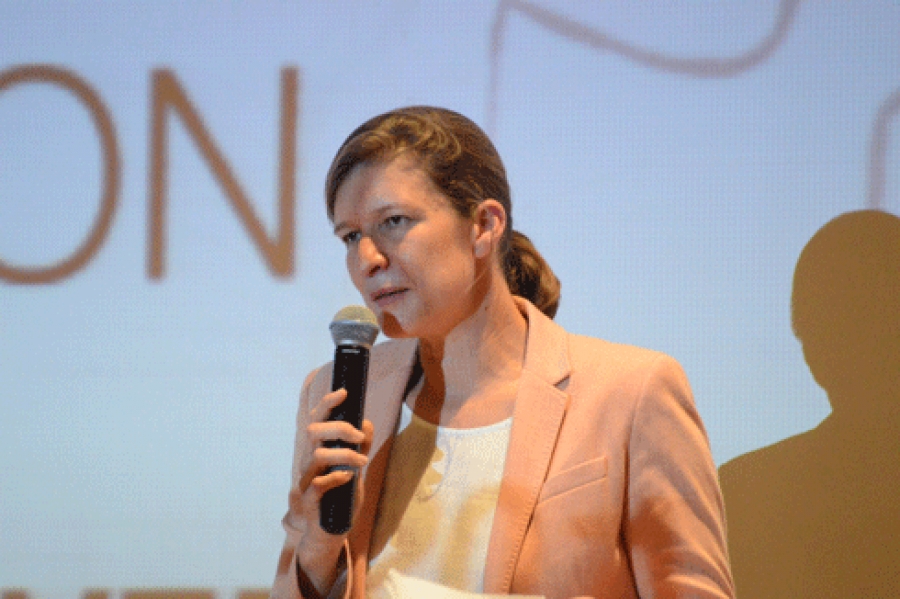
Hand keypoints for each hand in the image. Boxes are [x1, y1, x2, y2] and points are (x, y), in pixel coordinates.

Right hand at [293, 388, 374, 593]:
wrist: (329, 531)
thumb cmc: (341, 496)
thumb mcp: (356, 468)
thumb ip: (361, 447)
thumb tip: (367, 422)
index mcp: (317, 450)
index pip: (317, 420)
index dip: (327, 404)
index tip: (344, 392)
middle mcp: (307, 462)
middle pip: (313, 432)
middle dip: (339, 428)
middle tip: (360, 437)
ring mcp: (305, 481)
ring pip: (317, 455)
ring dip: (343, 454)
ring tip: (362, 460)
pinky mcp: (308, 501)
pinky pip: (317, 483)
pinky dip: (336, 477)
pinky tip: (349, 477)